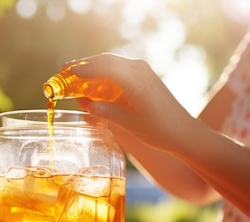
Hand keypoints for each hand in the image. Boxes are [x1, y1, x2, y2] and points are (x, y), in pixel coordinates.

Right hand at [67, 53, 203, 154]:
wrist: (183, 132)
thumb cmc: (158, 130)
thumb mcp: (129, 123)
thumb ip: (107, 111)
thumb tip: (87, 105)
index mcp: (135, 80)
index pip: (104, 67)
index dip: (83, 69)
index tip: (67, 72)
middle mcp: (139, 70)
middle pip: (106, 60)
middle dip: (85, 64)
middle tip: (66, 70)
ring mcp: (143, 71)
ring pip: (112, 62)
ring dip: (94, 67)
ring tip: (77, 76)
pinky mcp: (145, 76)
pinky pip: (120, 68)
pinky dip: (105, 72)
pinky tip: (96, 83)